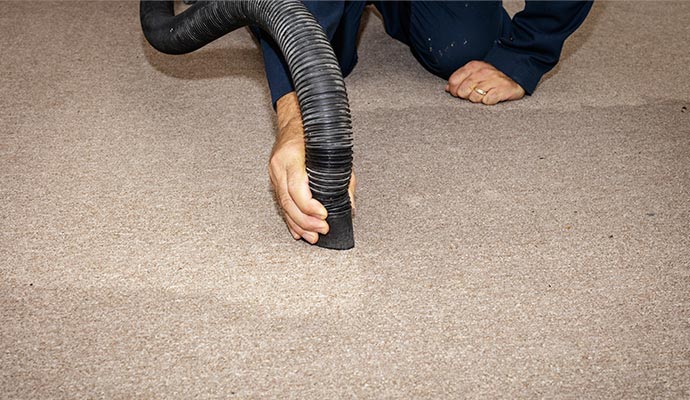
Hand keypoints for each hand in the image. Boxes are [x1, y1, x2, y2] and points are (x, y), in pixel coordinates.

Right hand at [269, 92, 355, 243]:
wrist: (294, 120)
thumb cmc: (313, 134)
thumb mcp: (333, 153)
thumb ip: (342, 180)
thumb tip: (349, 205)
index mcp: (292, 157)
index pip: (297, 188)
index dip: (309, 206)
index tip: (323, 216)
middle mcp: (279, 167)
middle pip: (289, 202)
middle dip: (306, 221)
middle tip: (322, 231)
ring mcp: (274, 174)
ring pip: (283, 206)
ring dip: (299, 224)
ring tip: (312, 237)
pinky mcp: (274, 180)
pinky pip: (281, 204)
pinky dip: (290, 219)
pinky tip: (298, 231)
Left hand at [445, 60, 524, 104]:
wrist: (516, 74)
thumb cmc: (491, 77)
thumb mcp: (475, 73)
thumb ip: (460, 79)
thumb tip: (447, 88)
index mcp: (473, 66)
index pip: (453, 81)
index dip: (454, 90)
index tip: (459, 93)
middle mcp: (482, 72)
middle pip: (462, 91)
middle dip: (465, 96)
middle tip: (474, 94)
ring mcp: (493, 80)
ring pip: (474, 97)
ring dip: (477, 99)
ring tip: (484, 94)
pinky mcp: (502, 89)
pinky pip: (487, 101)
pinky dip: (488, 101)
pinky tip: (492, 97)